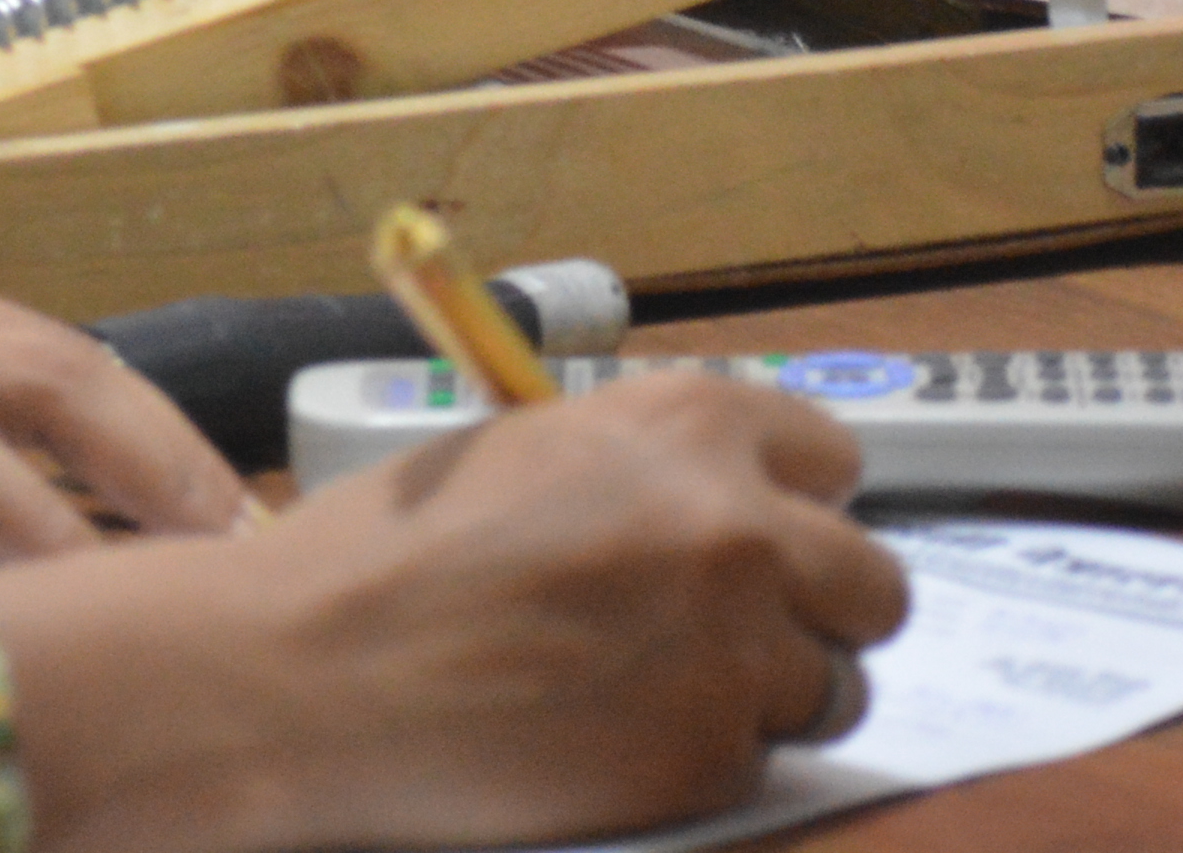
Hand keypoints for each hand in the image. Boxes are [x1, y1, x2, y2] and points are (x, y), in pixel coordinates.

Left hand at [0, 218, 246, 560]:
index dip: (23, 518)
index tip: (102, 606)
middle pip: (27, 363)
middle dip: (140, 451)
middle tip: (233, 548)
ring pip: (37, 336)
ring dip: (137, 417)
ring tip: (223, 514)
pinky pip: (7, 328)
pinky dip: (92, 387)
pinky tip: (142, 454)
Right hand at [0, 370, 910, 852]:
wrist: (310, 670)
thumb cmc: (384, 550)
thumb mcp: (526, 452)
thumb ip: (645, 468)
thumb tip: (719, 501)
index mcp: (687, 422)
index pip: (833, 458)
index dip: (791, 502)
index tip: (761, 532)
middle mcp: (738, 526)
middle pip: (873, 585)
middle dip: (815, 610)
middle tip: (733, 630)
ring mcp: (735, 649)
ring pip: (835, 688)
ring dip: (768, 694)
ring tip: (658, 691)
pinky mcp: (710, 757)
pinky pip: (760, 761)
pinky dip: (700, 758)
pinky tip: (612, 739)